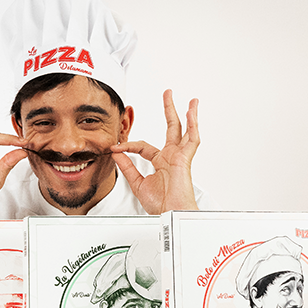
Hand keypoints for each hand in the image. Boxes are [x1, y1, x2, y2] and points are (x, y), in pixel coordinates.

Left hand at [111, 89, 199, 213]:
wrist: (169, 213)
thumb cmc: (159, 203)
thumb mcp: (136, 183)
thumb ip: (127, 166)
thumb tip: (117, 153)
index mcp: (160, 162)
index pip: (143, 145)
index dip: (128, 145)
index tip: (115, 147)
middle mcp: (171, 156)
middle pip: (171, 128)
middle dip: (170, 110)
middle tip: (168, 94)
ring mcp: (180, 156)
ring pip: (185, 130)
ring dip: (188, 114)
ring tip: (191, 100)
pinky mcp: (185, 159)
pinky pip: (191, 140)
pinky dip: (192, 126)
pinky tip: (192, 114)